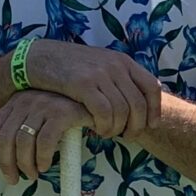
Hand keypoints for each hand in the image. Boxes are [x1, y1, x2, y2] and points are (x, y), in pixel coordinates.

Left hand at [0, 91, 90, 180]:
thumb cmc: (68, 114)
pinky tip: (45, 165)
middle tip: (13, 179)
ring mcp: (44, 105)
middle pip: (6, 137)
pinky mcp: (61, 112)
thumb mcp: (40, 118)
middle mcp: (26, 100)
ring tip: (33, 174)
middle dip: (7, 163)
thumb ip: (24, 128)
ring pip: (24, 141)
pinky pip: (45, 141)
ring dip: (26, 164)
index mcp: (17, 101)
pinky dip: (43, 157)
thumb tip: (6, 157)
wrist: (98, 102)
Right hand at [21, 38, 163, 138]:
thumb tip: (140, 102)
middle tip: (128, 137)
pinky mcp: (83, 84)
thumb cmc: (72, 68)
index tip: (151, 125)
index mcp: (123, 61)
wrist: (40, 58)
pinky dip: (104, 126)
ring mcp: (100, 74)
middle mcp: (115, 66)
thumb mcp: (101, 66)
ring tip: (108, 133)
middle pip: (138, 104)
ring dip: (117, 128)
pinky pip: (104, 112)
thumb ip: (120, 79)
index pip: (151, 87)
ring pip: (122, 111)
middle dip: (137, 126)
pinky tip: (98, 130)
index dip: (155, 110)